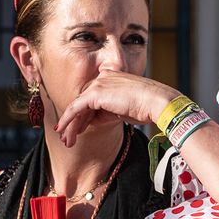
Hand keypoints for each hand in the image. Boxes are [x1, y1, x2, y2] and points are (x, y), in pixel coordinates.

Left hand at [52, 69, 178, 147]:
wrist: (156, 102)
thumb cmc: (146, 107)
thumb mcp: (124, 108)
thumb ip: (109, 109)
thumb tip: (95, 119)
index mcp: (111, 77)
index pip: (92, 98)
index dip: (83, 116)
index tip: (78, 130)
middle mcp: (103, 78)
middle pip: (82, 102)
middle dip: (74, 122)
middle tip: (67, 138)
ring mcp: (98, 84)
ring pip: (77, 106)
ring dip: (70, 125)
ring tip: (66, 141)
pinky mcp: (95, 93)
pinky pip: (76, 108)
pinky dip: (67, 120)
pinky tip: (62, 130)